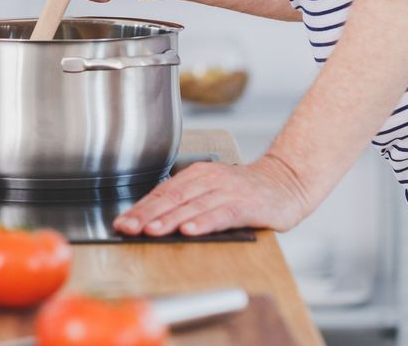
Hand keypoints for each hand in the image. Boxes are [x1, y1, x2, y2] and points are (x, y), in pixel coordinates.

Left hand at [113, 155, 312, 236]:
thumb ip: (185, 202)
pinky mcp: (246, 204)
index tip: (121, 223)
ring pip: (193, 206)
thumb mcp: (210, 190)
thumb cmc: (244, 192)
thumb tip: (150, 220)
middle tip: (127, 228)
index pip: (161, 193)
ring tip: (151, 231)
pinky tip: (190, 231)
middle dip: (146, 215)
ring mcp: (228, 191)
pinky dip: (204, 222)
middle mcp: (209, 180)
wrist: (286, 182)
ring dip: (169, 219)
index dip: (140, 209)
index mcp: (196, 175)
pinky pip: (222, 214)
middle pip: (172, 198)